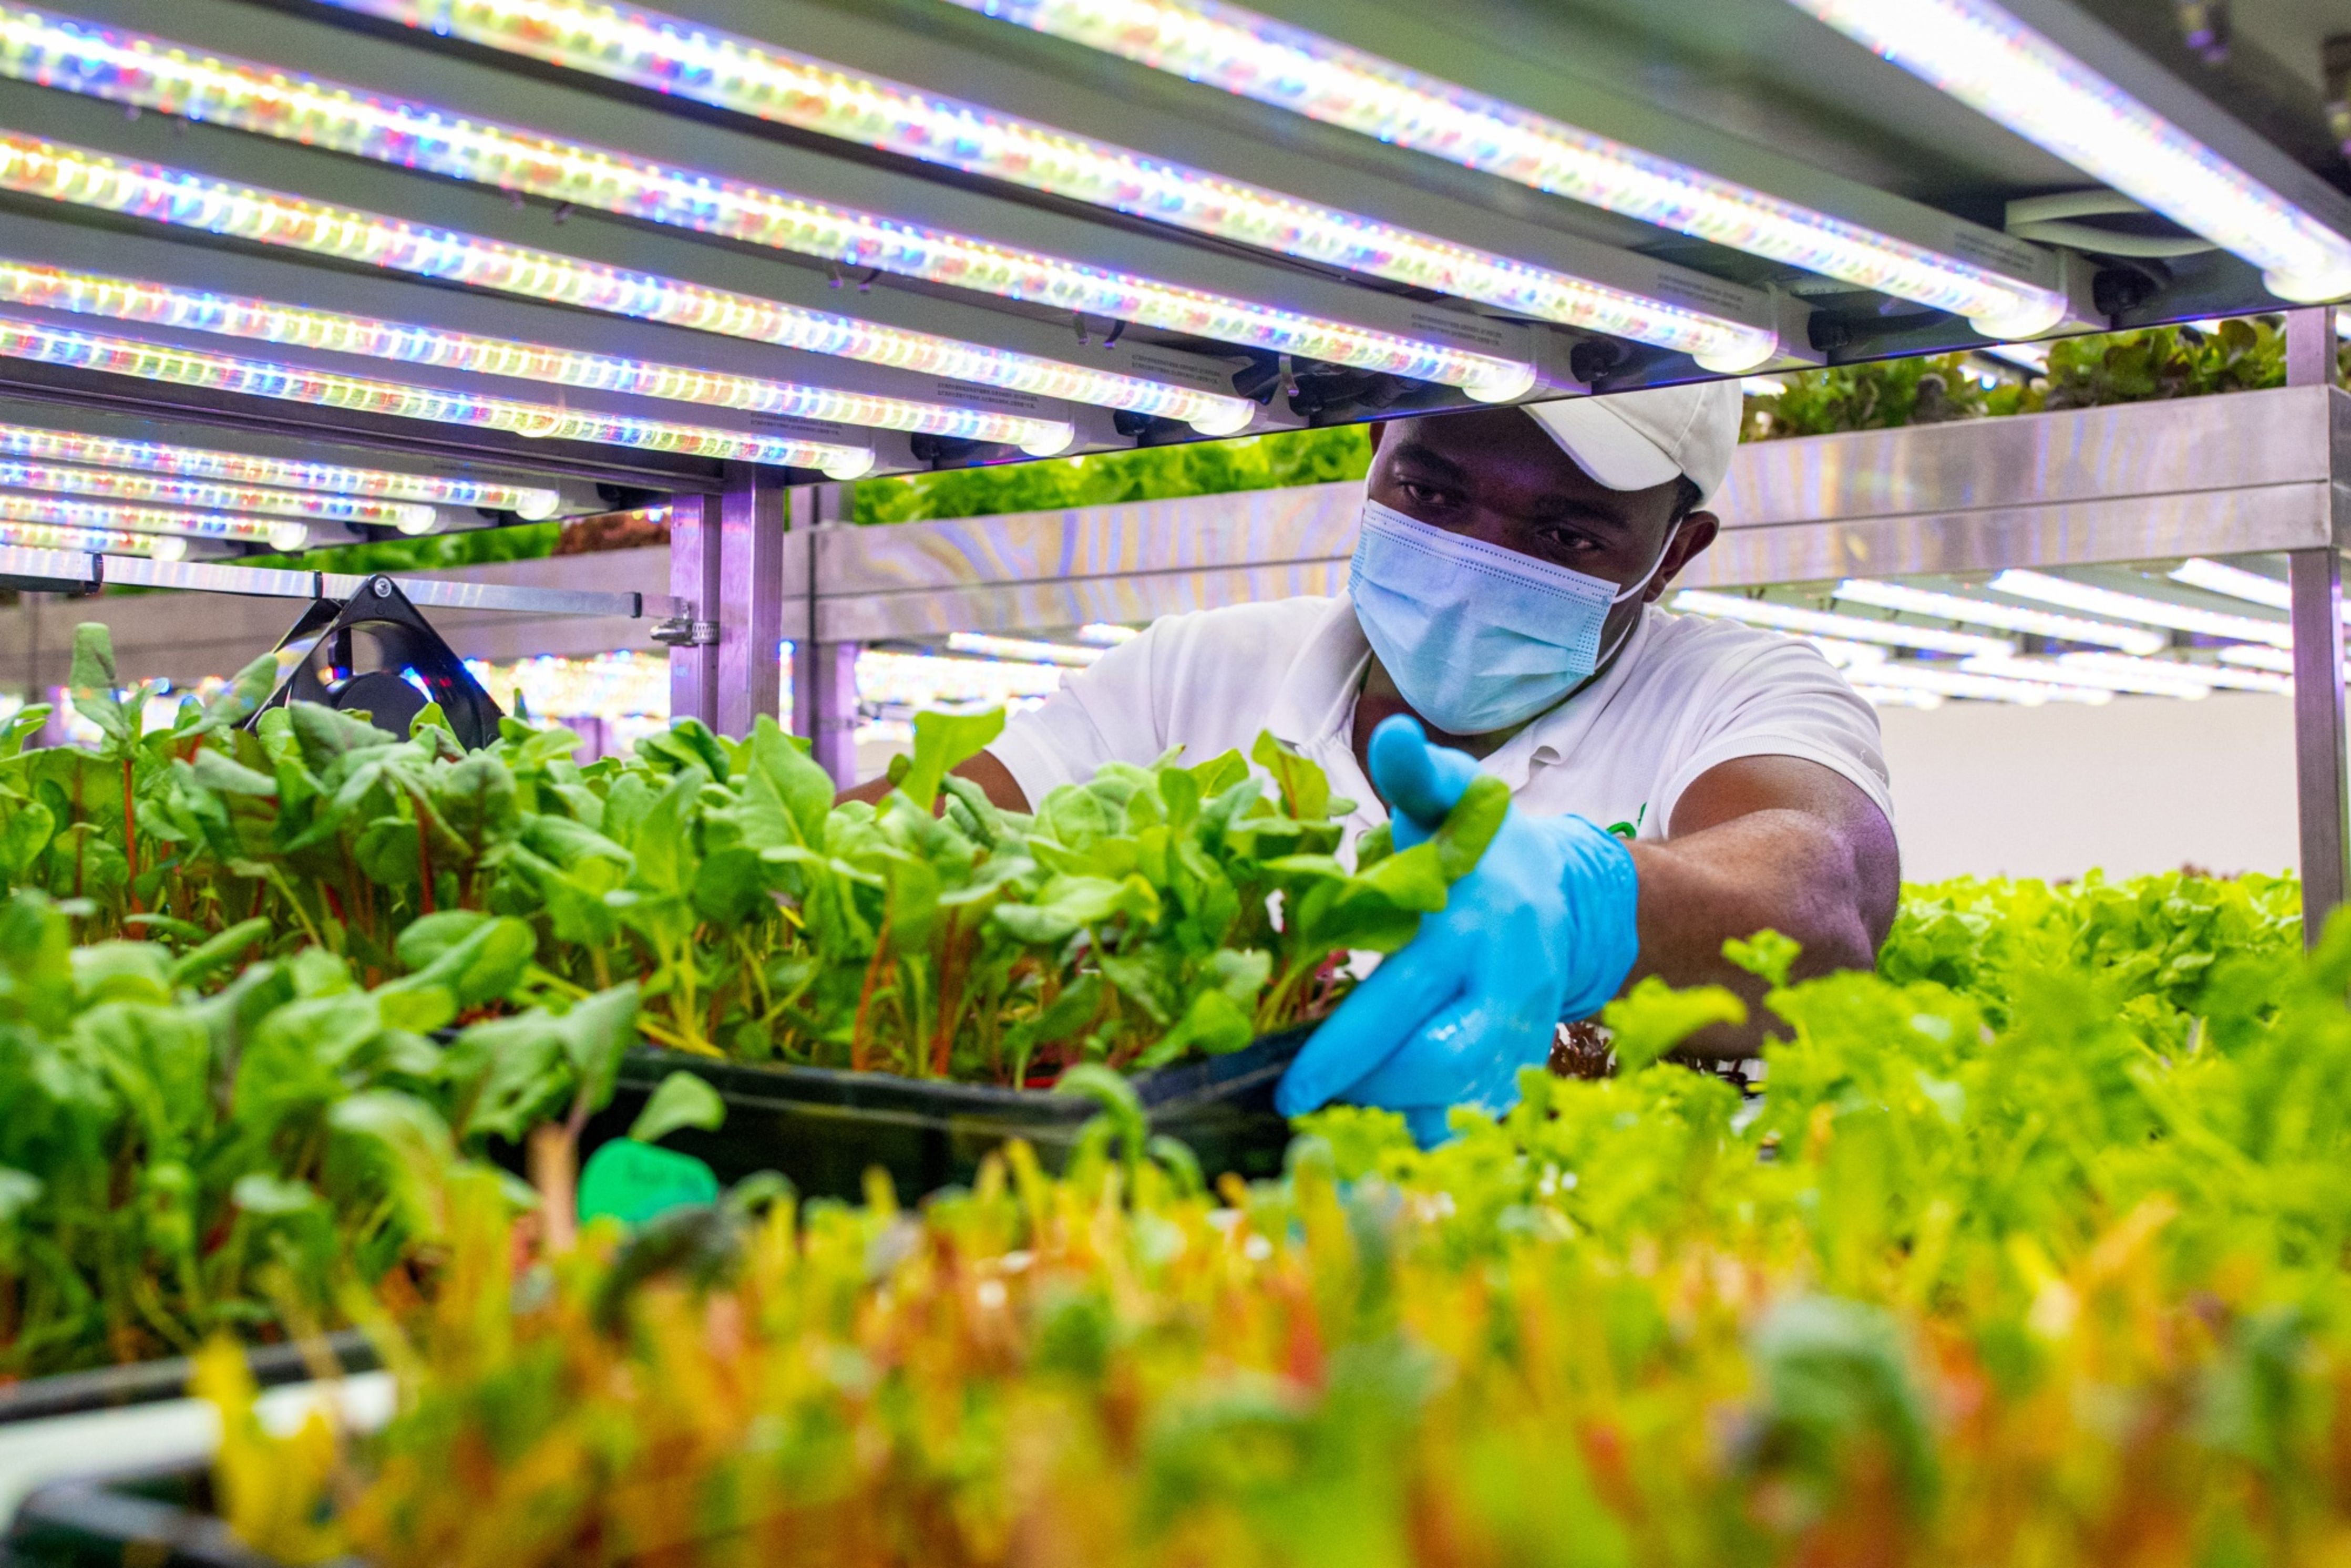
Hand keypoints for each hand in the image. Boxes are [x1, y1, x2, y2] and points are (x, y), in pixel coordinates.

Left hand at [1275, 716, 1640, 1144]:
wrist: (1569, 896)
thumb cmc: (1481, 845)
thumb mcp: (1451, 796)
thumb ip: (1417, 771)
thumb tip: (1391, 734)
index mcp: (1470, 926)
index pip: (1403, 1001)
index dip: (1345, 1051)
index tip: (1290, 1088)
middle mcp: (1504, 987)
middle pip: (1438, 1064)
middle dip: (1368, 1090)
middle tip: (1304, 1095)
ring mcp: (1520, 1032)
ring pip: (1463, 1105)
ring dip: (1395, 1121)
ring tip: (1334, 1115)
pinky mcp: (1521, 1065)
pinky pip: (1476, 1119)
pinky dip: (1428, 1132)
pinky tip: (1379, 1123)